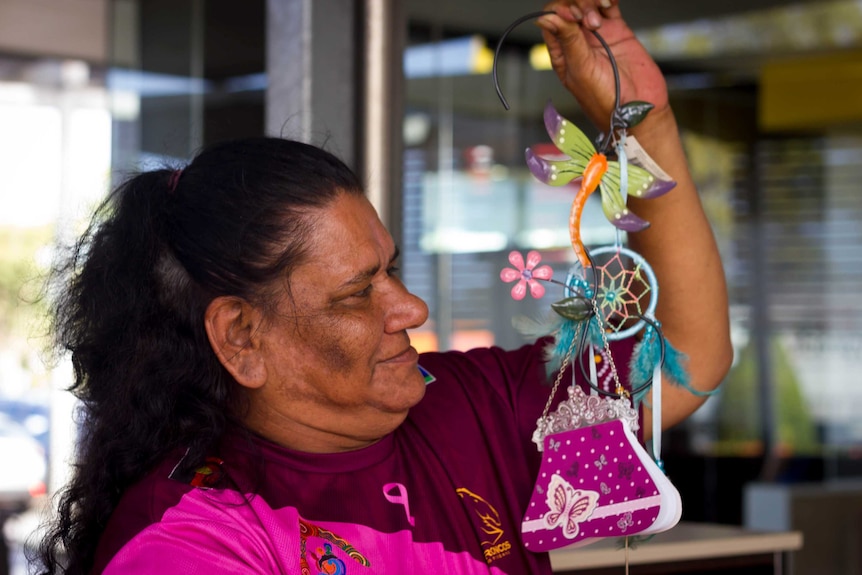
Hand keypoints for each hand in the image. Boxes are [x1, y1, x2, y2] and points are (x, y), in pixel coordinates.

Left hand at [537, 0, 668, 131]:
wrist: (639, 109)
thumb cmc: (606, 100)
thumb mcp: (582, 70)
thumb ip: (568, 41)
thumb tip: (546, 18)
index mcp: (562, 53)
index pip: (552, 20)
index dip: (559, 12)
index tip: (572, 17)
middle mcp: (577, 42)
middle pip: (569, 8)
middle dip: (578, 6)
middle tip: (589, 19)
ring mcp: (598, 35)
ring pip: (588, 5)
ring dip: (592, 2)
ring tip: (600, 19)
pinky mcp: (617, 31)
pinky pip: (609, 7)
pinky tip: (610, 3)